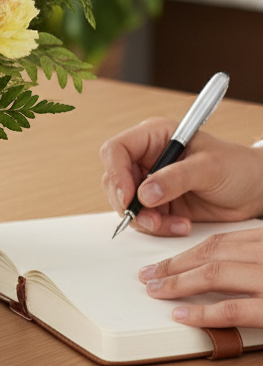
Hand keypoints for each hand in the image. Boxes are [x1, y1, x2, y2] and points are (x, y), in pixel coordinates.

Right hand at [100, 117, 262, 236]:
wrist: (254, 191)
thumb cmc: (237, 167)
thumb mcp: (209, 168)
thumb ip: (175, 178)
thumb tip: (145, 193)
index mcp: (154, 137)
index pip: (117, 150)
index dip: (116, 173)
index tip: (129, 197)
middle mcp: (147, 159)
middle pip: (115, 181)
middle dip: (130, 204)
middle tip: (152, 219)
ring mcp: (150, 183)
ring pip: (126, 204)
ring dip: (145, 220)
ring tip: (173, 225)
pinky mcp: (158, 204)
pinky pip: (143, 219)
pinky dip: (158, 228)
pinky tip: (181, 226)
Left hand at [139, 230, 262, 327]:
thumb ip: (251, 262)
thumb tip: (221, 271)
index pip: (221, 242)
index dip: (187, 253)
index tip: (166, 263)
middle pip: (212, 254)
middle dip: (174, 265)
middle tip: (150, 275)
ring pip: (214, 274)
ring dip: (178, 283)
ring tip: (156, 291)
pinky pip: (232, 309)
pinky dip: (203, 313)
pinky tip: (181, 315)